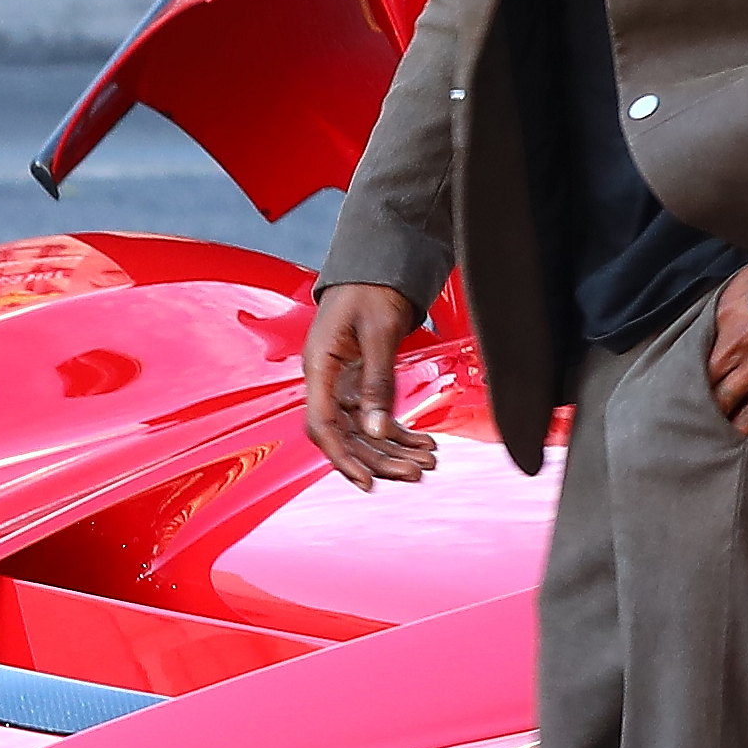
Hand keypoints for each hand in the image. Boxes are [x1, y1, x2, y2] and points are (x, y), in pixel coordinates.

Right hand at [303, 282, 436, 487]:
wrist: (377, 264)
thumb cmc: (371, 288)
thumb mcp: (378, 333)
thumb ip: (377, 381)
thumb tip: (376, 430)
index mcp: (319, 366)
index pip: (322, 426)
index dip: (343, 458)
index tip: (367, 482)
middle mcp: (327, 380)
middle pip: (347, 435)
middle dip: (381, 459)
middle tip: (417, 472)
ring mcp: (342, 383)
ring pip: (364, 431)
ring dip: (394, 450)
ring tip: (428, 461)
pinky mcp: (360, 382)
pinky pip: (377, 416)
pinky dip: (400, 433)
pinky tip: (425, 444)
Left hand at [706, 247, 747, 436]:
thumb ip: (735, 299)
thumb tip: (726, 312)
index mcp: (726, 314)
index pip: (694, 351)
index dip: (691, 367)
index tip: (690, 375)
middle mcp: (738, 345)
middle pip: (705, 381)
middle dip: (700, 395)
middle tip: (693, 407)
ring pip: (727, 404)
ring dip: (719, 416)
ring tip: (712, 426)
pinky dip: (746, 427)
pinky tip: (739, 434)